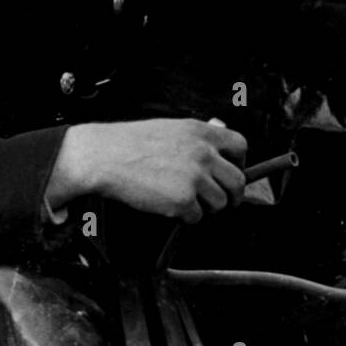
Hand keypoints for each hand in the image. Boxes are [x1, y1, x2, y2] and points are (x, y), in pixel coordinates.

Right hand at [48, 118, 247, 223]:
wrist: (105, 156)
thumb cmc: (131, 142)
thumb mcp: (172, 127)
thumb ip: (198, 136)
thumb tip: (221, 137)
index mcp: (201, 132)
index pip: (241, 146)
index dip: (239, 163)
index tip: (232, 172)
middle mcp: (203, 153)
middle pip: (237, 181)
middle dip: (232, 195)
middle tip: (221, 200)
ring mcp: (195, 178)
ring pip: (220, 203)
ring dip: (207, 207)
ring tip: (187, 201)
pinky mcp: (183, 201)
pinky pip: (197, 217)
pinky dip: (185, 217)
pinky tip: (170, 205)